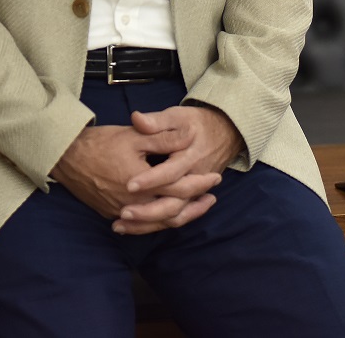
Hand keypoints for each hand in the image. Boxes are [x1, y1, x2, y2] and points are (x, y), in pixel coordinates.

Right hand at [51, 122, 216, 234]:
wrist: (65, 157)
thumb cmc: (99, 143)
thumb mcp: (134, 136)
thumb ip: (163, 138)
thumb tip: (189, 137)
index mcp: (143, 184)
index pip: (180, 188)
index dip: (200, 183)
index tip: (215, 177)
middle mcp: (134, 204)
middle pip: (173, 212)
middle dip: (195, 206)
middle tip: (211, 198)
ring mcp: (122, 212)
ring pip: (157, 223)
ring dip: (179, 216)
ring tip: (194, 209)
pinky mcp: (112, 214)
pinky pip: (141, 225)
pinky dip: (157, 222)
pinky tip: (165, 216)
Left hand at [112, 105, 242, 231]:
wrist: (224, 134)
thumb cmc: (196, 124)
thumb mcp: (177, 116)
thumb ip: (157, 121)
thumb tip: (137, 119)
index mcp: (190, 158)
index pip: (170, 173)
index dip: (150, 180)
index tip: (128, 185)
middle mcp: (193, 180)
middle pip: (173, 204)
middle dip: (147, 211)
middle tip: (122, 212)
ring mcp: (194, 193)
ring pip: (173, 216)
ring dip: (147, 224)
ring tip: (120, 225)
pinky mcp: (190, 200)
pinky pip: (174, 218)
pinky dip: (154, 225)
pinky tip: (131, 228)